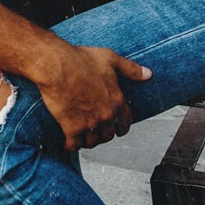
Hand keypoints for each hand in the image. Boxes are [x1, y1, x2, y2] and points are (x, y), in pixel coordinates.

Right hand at [35, 43, 150, 151]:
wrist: (56, 66)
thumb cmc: (80, 60)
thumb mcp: (110, 59)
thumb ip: (130, 69)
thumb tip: (148, 74)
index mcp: (116, 99)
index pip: (125, 122)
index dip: (122, 127)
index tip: (118, 129)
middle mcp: (105, 114)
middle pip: (109, 135)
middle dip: (104, 134)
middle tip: (97, 132)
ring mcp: (89, 123)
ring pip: (93, 142)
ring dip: (89, 141)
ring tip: (83, 138)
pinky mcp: (72, 127)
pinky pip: (74, 145)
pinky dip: (72, 145)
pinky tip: (69, 142)